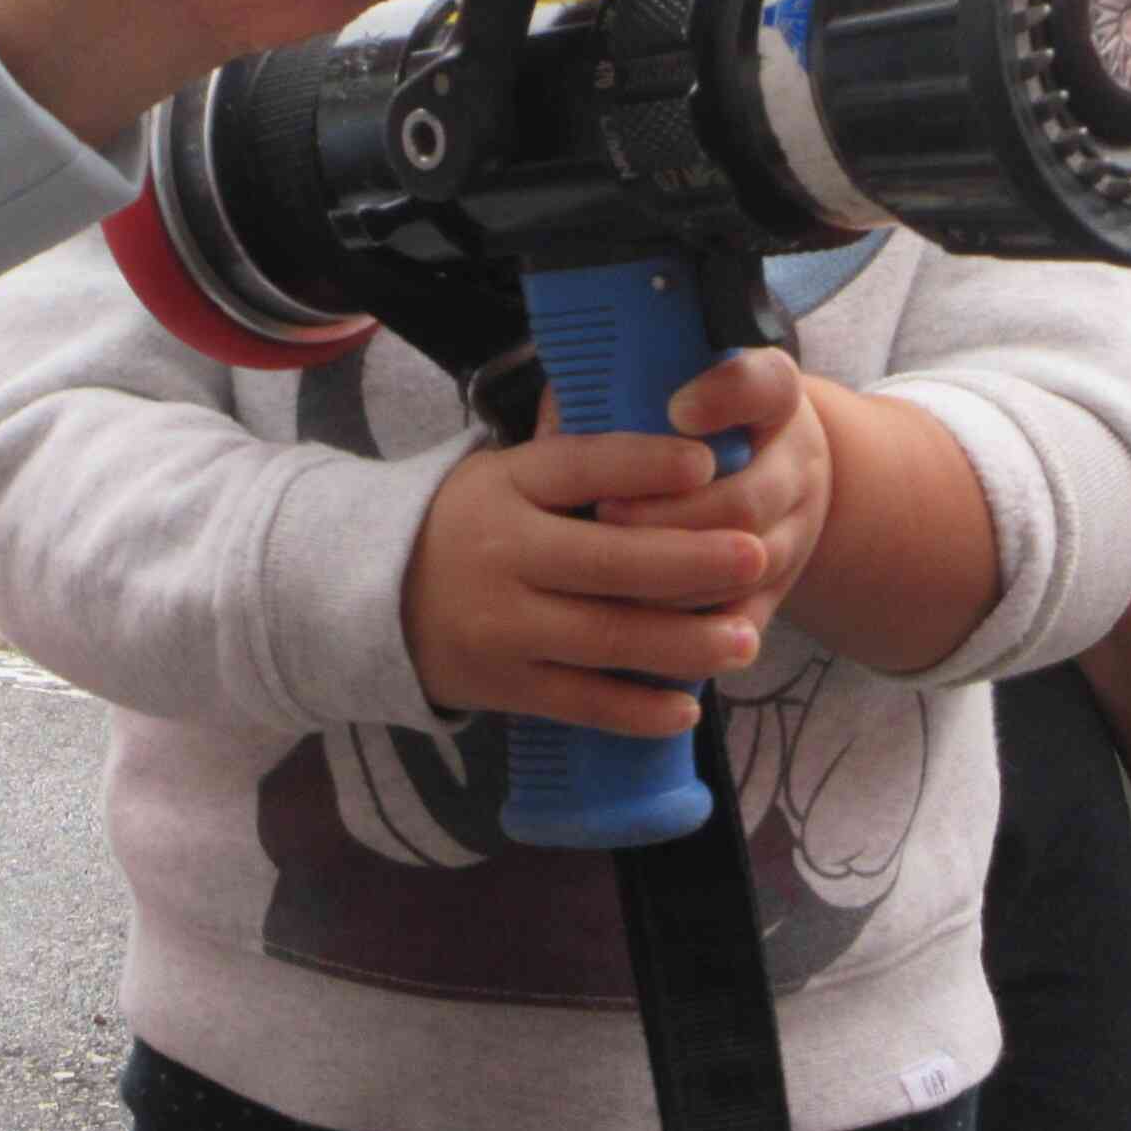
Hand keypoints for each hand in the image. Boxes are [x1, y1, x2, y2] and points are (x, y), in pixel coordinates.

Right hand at [405, 424, 765, 735]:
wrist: (373, 596)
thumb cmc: (471, 525)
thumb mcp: (504, 474)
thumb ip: (575, 458)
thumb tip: (667, 420)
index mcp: (506, 485)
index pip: (580, 466)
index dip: (643, 464)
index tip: (706, 463)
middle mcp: (502, 553)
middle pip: (609, 561)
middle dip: (691, 561)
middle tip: (757, 555)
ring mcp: (502, 625)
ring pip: (607, 638)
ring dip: (684, 642)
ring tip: (745, 638)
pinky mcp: (504, 685)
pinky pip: (582, 702)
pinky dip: (637, 710)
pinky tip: (688, 707)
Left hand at [593, 350, 834, 637]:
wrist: (762, 475)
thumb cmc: (690, 427)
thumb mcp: (671, 392)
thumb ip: (624, 395)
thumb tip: (561, 416)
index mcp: (770, 397)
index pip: (763, 385)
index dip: (724, 397)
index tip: (677, 409)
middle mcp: (795, 465)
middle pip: (745, 500)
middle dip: (671, 514)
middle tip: (605, 512)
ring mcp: (794, 532)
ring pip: (741, 569)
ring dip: (671, 578)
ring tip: (602, 577)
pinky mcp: (778, 589)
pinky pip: (741, 620)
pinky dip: (691, 628)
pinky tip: (636, 626)